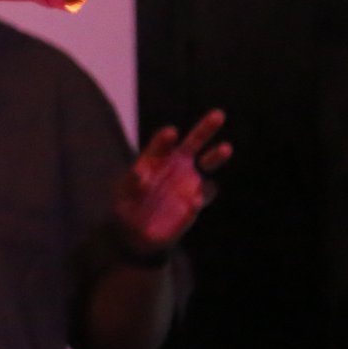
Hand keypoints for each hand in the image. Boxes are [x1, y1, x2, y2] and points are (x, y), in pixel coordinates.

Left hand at [112, 109, 229, 256]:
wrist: (135, 234)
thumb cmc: (125, 207)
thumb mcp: (123, 195)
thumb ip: (132, 184)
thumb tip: (140, 175)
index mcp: (155, 158)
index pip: (162, 143)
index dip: (165, 139)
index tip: (171, 133)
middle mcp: (176, 165)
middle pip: (195, 141)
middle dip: (206, 128)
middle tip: (218, 114)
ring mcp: (188, 182)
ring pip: (208, 164)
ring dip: (216, 155)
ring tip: (225, 147)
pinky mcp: (194, 203)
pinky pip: (202, 196)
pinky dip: (199, 197)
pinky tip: (193, 202)